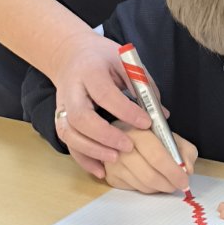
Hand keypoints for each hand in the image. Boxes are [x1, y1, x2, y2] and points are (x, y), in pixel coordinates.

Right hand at [48, 33, 150, 179]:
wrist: (70, 54)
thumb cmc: (101, 58)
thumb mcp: (124, 61)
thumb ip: (143, 85)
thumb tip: (161, 115)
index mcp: (90, 71)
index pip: (104, 93)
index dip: (125, 110)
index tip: (146, 122)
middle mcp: (71, 90)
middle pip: (80, 117)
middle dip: (104, 135)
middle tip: (128, 146)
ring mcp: (63, 107)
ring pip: (69, 133)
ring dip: (91, 150)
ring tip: (115, 158)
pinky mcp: (61, 120)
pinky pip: (68, 143)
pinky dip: (83, 159)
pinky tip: (101, 170)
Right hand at [104, 126, 195, 193]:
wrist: (123, 136)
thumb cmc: (150, 137)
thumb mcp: (171, 137)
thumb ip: (184, 150)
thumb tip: (187, 170)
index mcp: (138, 131)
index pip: (157, 156)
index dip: (173, 171)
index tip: (184, 180)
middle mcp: (121, 147)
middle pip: (149, 175)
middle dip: (168, 184)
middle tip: (177, 185)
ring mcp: (113, 163)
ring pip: (143, 185)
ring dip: (160, 187)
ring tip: (165, 180)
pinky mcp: (111, 176)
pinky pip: (135, 189)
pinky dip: (148, 188)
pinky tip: (151, 179)